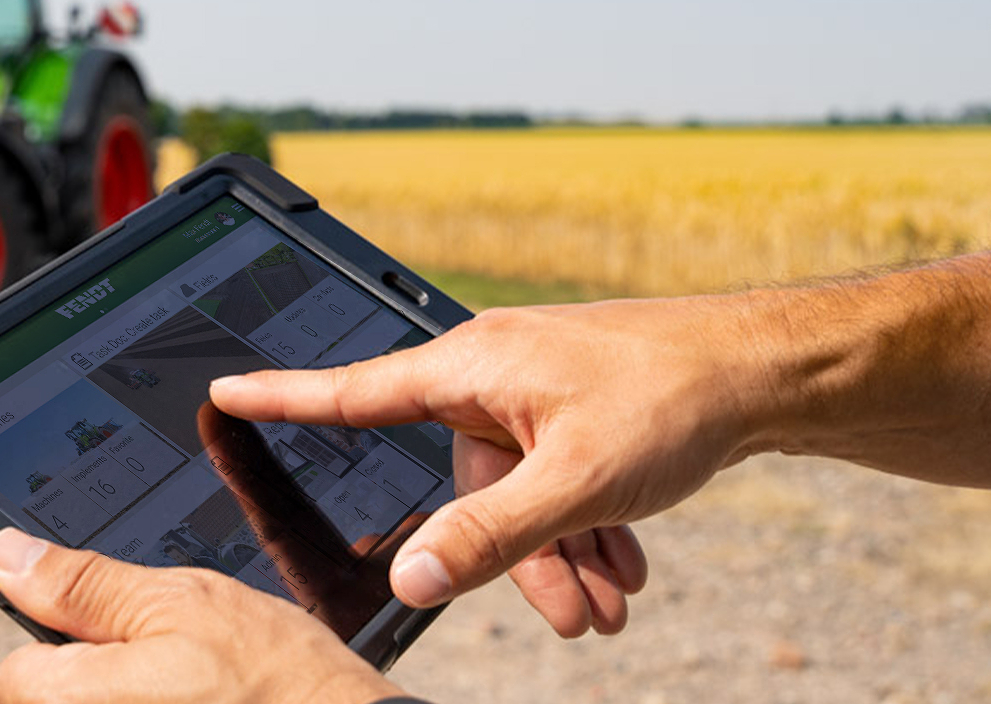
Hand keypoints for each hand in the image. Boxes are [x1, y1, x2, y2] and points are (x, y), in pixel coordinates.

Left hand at [0, 528, 404, 703]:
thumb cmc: (279, 684)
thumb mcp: (181, 602)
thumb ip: (84, 584)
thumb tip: (8, 557)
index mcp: (69, 703)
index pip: (15, 672)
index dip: (71, 645)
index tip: (124, 646)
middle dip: (104, 684)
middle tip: (176, 675)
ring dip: (139, 703)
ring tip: (202, 699)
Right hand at [212, 298, 782, 628]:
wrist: (767, 370)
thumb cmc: (671, 396)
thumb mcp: (575, 483)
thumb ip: (486, 537)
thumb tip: (410, 579)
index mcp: (469, 367)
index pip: (352, 390)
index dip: (282, 397)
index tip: (223, 391)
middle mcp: (493, 373)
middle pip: (463, 486)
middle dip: (510, 560)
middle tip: (571, 623)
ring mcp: (538, 392)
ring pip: (518, 495)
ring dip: (561, 559)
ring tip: (609, 612)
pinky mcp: (578, 409)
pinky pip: (558, 484)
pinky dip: (588, 532)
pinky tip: (628, 574)